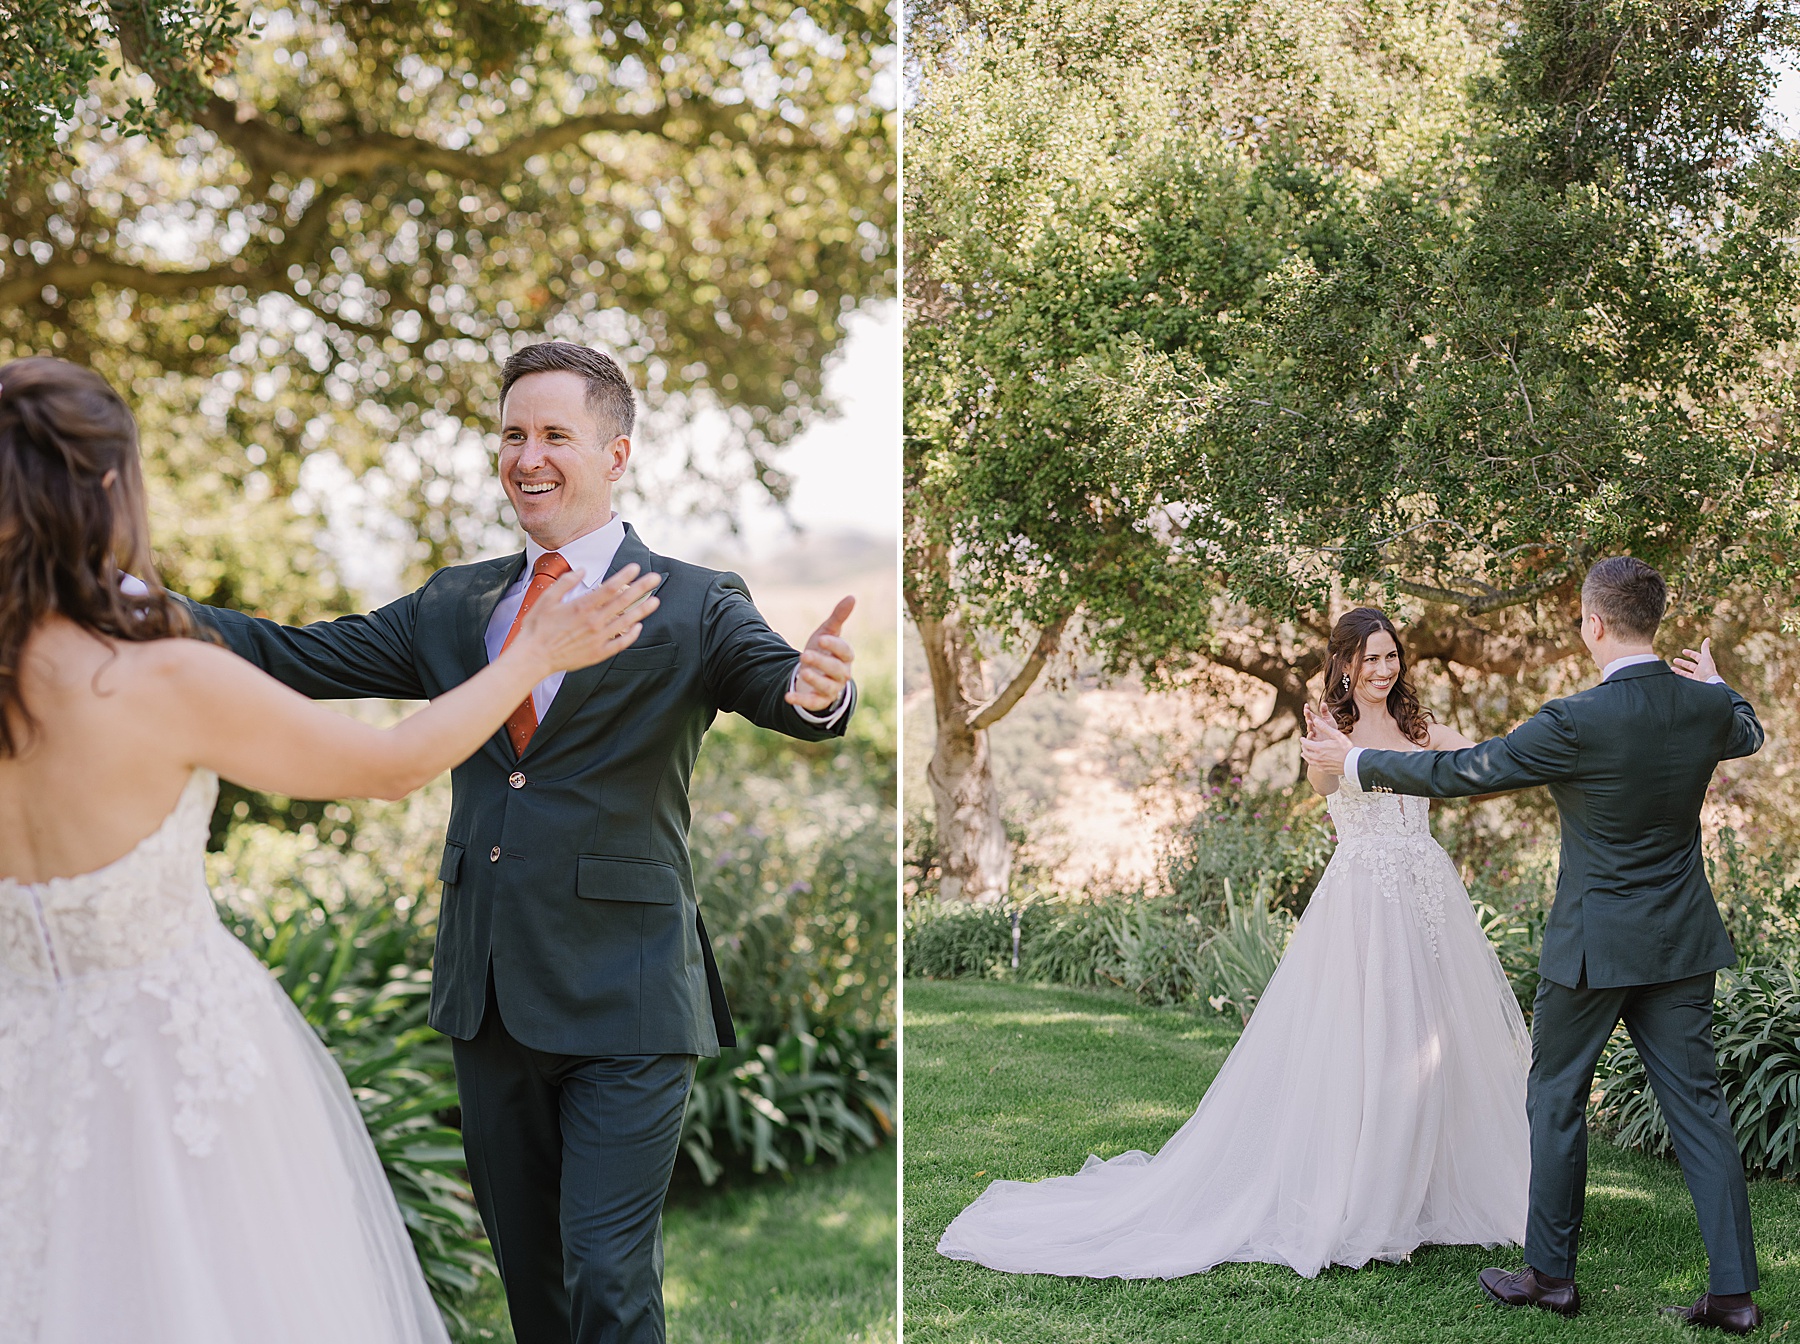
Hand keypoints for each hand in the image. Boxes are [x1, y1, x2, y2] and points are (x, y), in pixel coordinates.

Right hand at [516, 564, 661, 673]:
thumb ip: (565, 583)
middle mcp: (594, 621)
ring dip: (642, 610)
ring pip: (626, 621)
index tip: (636, 567)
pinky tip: (638, 626)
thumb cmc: (537, 628)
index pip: (610, 587)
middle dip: (641, 588)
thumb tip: (581, 570)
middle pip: (623, 601)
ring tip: (655, 601)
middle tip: (655, 578)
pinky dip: (631, 634)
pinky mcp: (598, 653)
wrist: (533, 657)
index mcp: (582, 606)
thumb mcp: (547, 599)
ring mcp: (598, 638)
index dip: (625, 575)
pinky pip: (620, 643)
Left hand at [788, 595, 855, 711]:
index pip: (845, 652)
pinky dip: (801, 700)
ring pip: (827, 687)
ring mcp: (832, 689)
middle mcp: (842, 674)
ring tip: (802, 671)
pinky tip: (788, 696)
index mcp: (845, 657)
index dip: (834, 646)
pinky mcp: (820, 701)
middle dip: (821, 662)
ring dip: (815, 680)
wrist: (813, 673)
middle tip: (804, 654)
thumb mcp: (827, 633)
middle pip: (837, 670)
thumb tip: (852, 597)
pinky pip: (813, 703)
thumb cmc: (822, 651)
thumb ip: (838, 617)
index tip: (820, 639)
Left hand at [1299, 705, 1352, 774]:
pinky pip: (1314, 766)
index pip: (1306, 743)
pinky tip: (1313, 761)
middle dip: (1304, 747)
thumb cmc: (1346, 748)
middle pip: (1306, 752)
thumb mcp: (1336, 735)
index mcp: (1319, 748)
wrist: (1353, 763)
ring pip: (1309, 760)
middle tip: (1303, 745)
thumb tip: (1315, 720)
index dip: (1303, 740)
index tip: (1301, 738)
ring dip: (1305, 756)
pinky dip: (1311, 762)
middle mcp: (1318, 757)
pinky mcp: (1324, 770)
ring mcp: (1321, 765)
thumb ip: (1325, 728)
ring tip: (1304, 753)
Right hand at [1671, 637, 1717, 681]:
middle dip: (1682, 662)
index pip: (1697, 657)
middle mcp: (1701, 671)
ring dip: (1678, 670)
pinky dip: (1678, 676)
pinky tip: (1673, 674)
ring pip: (1686, 673)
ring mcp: (1696, 677)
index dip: (1690, 653)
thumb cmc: (1707, 670)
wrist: (1708, 685)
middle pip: (1690, 665)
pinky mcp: (1692, 683)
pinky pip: (1684, 679)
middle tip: (1674, 660)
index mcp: (1704, 664)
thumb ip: (1705, 648)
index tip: (1683, 651)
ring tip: (1671, 668)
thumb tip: (1707, 638)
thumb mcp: (1705, 658)